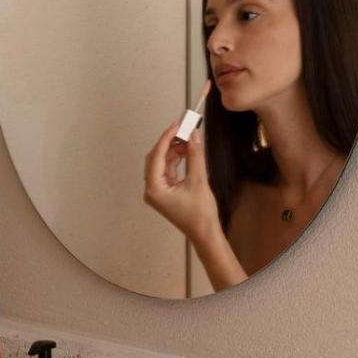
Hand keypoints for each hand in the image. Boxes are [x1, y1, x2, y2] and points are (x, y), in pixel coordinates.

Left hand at [143, 121, 221, 243]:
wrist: (205, 233)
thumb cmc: (200, 215)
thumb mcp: (199, 181)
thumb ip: (195, 155)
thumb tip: (193, 135)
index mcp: (154, 189)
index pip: (157, 156)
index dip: (167, 138)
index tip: (177, 125)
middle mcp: (152, 190)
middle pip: (156, 158)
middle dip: (170, 143)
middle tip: (184, 129)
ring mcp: (158, 191)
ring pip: (163, 162)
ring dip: (175, 150)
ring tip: (189, 139)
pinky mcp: (165, 191)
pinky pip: (168, 169)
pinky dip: (177, 159)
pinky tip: (187, 151)